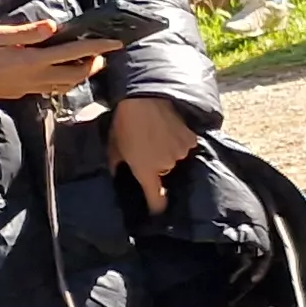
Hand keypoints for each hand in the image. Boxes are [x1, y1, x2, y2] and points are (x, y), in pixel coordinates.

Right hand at [0, 20, 113, 99]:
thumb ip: (27, 32)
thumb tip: (53, 26)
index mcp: (33, 61)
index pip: (74, 54)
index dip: (97, 48)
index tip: (115, 43)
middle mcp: (37, 77)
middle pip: (77, 74)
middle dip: (94, 64)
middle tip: (104, 53)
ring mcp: (32, 87)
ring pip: (67, 84)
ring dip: (82, 74)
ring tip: (90, 62)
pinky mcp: (26, 93)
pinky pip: (54, 88)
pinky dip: (67, 81)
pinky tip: (67, 72)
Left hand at [109, 94, 198, 208]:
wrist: (145, 97)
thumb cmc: (125, 122)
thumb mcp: (113, 146)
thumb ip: (117, 165)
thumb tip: (117, 175)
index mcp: (146, 171)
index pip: (157, 200)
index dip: (157, 207)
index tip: (156, 209)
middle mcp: (167, 165)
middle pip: (167, 173)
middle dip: (159, 165)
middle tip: (149, 150)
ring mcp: (182, 152)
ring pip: (177, 157)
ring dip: (170, 151)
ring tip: (159, 136)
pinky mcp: (192, 138)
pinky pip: (186, 145)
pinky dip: (180, 140)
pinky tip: (170, 128)